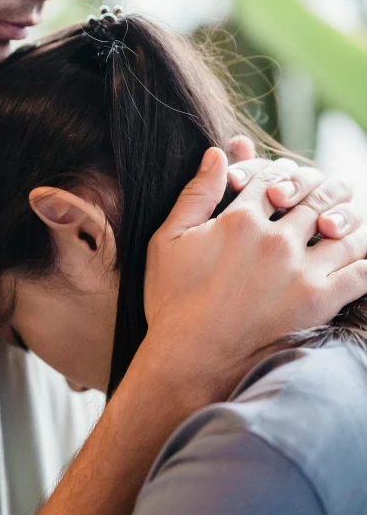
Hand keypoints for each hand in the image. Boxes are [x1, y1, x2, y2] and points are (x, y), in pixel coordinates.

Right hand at [143, 147, 366, 403]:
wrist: (190, 361)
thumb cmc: (172, 303)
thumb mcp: (167, 242)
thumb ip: (196, 194)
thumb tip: (218, 153)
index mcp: (239, 220)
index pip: (273, 178)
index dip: (279, 174)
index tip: (280, 186)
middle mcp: (275, 240)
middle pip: (313, 196)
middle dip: (318, 190)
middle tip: (320, 196)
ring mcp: (301, 271)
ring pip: (344, 227)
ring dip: (347, 219)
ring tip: (342, 223)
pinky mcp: (319, 302)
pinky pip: (361, 272)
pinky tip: (363, 255)